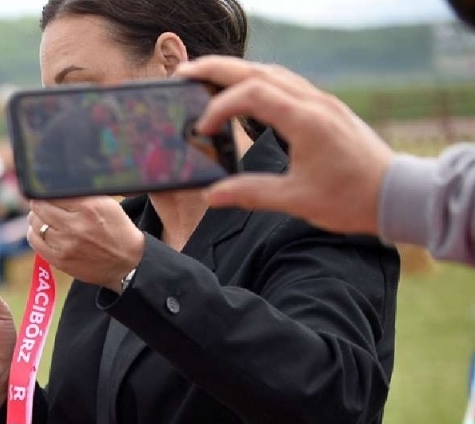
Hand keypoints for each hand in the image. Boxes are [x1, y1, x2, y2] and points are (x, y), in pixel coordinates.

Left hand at [27, 197, 145, 290]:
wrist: (127, 263)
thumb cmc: (116, 229)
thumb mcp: (106, 204)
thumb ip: (81, 193)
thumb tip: (55, 184)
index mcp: (89, 207)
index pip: (52, 191)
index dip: (45, 189)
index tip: (45, 190)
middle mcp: (76, 225)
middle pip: (40, 206)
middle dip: (39, 203)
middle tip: (43, 203)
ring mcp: (66, 244)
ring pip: (35, 223)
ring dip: (36, 218)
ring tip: (44, 217)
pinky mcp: (59, 260)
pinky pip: (34, 241)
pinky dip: (34, 233)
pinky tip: (42, 231)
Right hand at [179, 57, 392, 236]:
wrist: (394, 194)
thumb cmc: (350, 198)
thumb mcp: (295, 200)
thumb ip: (250, 193)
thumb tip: (212, 195)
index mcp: (306, 120)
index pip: (252, 95)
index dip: (219, 107)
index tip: (201, 128)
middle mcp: (314, 103)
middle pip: (259, 71)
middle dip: (218, 69)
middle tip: (184, 74)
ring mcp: (322, 103)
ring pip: (274, 73)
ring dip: (238, 72)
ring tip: (207, 78)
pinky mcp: (326, 110)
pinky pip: (288, 84)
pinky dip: (259, 82)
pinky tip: (245, 93)